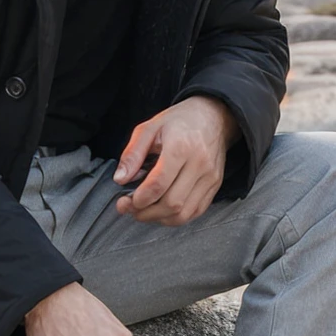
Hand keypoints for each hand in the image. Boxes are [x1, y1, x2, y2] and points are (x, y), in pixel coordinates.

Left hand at [112, 95, 239, 225]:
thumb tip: (120, 179)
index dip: (139, 199)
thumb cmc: (179, 121)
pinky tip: (163, 210)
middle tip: (130, 209)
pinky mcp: (215, 186)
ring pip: (184, 213)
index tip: (126, 201)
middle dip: (146, 213)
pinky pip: (196, 212)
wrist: (213, 116)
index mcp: (180, 147)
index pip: (159, 184)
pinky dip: (176, 217)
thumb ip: (132, 153)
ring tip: (145, 211)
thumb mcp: (149, 128)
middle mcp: (199, 164)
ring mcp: (210, 177)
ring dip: (160, 218)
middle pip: (172, 203)